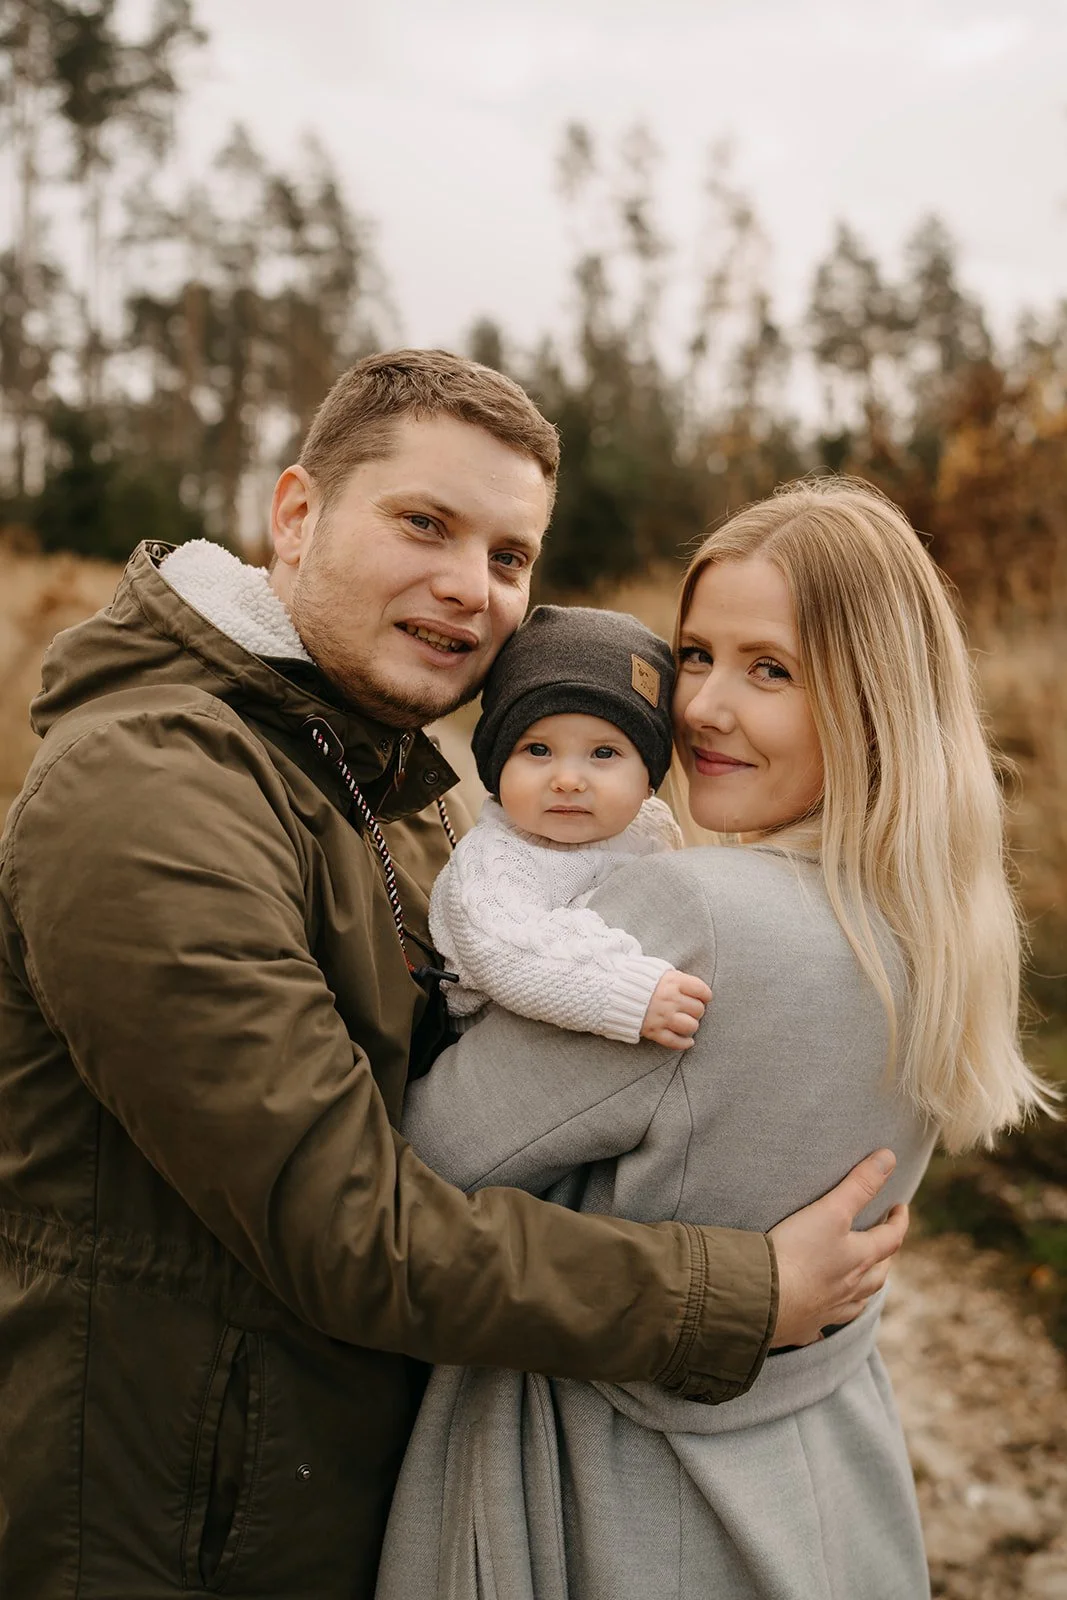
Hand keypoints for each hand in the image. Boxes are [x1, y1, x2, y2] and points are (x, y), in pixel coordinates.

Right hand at [641, 968, 711, 1049]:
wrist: (610, 992)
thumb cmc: (638, 980)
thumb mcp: (658, 971)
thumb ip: (677, 978)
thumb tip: (695, 989)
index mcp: (672, 981)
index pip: (701, 990)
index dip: (705, 995)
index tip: (702, 997)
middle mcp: (669, 999)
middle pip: (698, 1010)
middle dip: (696, 1010)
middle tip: (689, 1010)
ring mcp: (661, 1016)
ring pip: (691, 1026)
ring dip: (691, 1026)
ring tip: (685, 1022)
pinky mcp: (654, 1031)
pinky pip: (676, 1042)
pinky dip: (684, 1043)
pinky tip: (687, 1040)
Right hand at [768, 1149, 908, 1346]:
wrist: (763, 1298)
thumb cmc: (798, 1252)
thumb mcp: (830, 1210)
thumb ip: (859, 1185)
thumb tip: (889, 1157)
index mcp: (859, 1260)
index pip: (890, 1238)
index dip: (899, 1221)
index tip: (900, 1207)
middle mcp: (850, 1288)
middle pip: (878, 1276)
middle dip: (885, 1258)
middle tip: (885, 1244)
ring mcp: (828, 1310)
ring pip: (857, 1302)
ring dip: (865, 1291)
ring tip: (863, 1283)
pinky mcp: (803, 1326)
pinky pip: (821, 1327)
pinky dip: (827, 1320)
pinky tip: (821, 1323)